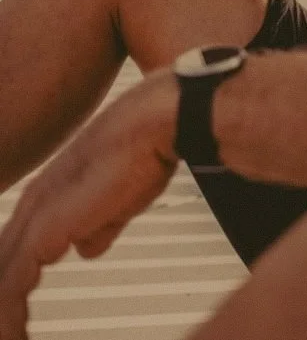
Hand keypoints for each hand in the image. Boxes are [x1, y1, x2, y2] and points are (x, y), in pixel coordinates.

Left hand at [0, 72, 178, 339]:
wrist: (156, 122)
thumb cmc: (147, 148)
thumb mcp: (122, 197)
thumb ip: (101, 224)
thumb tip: (85, 248)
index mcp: (49, 195)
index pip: (16, 249)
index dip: (12, 280)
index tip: (14, 313)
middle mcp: (34, 204)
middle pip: (2, 263)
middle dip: (3, 302)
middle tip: (10, 334)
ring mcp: (34, 217)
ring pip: (0, 279)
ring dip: (4, 318)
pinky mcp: (44, 231)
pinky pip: (9, 289)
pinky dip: (8, 321)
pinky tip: (15, 339)